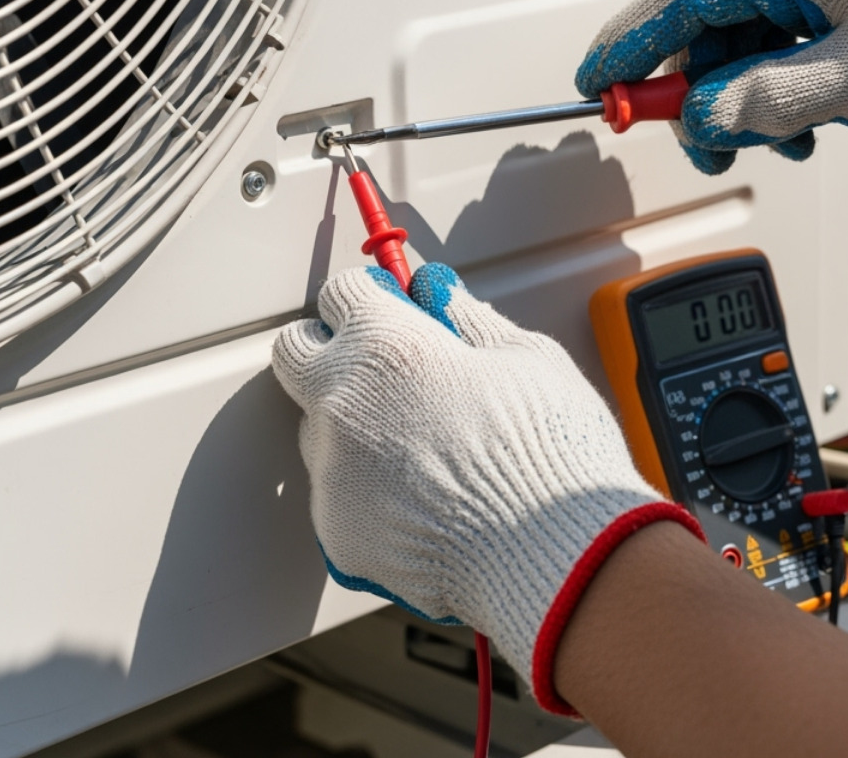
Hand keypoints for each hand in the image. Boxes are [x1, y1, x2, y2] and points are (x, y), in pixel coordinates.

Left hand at [272, 263, 700, 713]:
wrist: (552, 555)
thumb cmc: (549, 454)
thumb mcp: (528, 359)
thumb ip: (470, 321)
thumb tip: (441, 297)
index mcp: (388, 349)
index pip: (342, 293)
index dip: (374, 297)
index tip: (394, 307)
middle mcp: (343, 405)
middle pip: (295, 352)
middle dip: (331, 348)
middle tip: (385, 365)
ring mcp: (333, 472)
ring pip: (318, 428)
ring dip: (355, 424)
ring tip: (426, 447)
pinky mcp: (337, 531)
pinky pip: (341, 494)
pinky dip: (372, 490)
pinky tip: (428, 497)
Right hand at [576, 0, 847, 173]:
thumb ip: (772, 99)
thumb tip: (706, 116)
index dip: (630, 43)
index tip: (600, 85)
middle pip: (705, 5)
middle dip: (702, 82)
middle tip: (716, 142)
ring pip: (744, 13)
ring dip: (750, 79)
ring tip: (793, 133)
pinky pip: (783, 7)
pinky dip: (782, 59)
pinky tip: (815, 103)